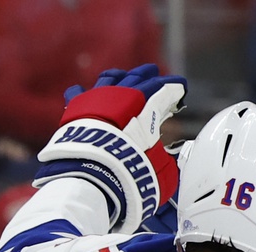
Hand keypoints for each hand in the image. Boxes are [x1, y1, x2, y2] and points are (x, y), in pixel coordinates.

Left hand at [35, 63, 185, 232]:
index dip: (174, 88)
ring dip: (117, 77)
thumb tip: (168, 161)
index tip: (181, 87)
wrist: (94, 175)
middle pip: (135, 79)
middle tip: (153, 71)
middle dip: (147, 75)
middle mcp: (120, 97)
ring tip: (122, 75)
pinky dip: (81, 93)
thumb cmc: (132, 172)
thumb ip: (166, 159)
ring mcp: (94, 100)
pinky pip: (77, 95)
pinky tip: (79, 91)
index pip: (163, 90)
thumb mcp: (162, 169)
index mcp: (145, 107)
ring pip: (107, 80)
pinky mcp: (74, 111)